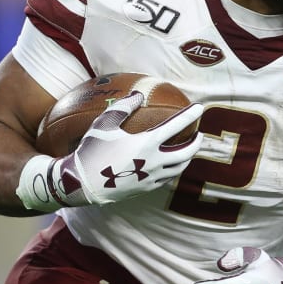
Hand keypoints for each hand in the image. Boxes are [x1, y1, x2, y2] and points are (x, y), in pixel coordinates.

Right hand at [48, 92, 203, 205]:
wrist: (82, 184)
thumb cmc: (91, 151)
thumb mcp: (104, 124)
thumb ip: (123, 107)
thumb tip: (138, 95)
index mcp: (147, 143)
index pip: (176, 126)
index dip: (190, 115)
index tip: (199, 108)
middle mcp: (154, 161)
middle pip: (186, 152)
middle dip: (197, 143)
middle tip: (200, 135)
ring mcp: (152, 177)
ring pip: (179, 168)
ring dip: (188, 158)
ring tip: (189, 150)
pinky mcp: (146, 188)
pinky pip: (167, 178)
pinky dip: (174, 170)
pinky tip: (171, 165)